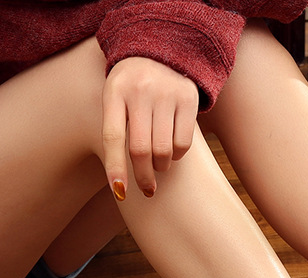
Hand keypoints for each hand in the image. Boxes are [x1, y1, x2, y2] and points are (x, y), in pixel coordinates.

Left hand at [101, 57, 198, 199]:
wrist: (161, 51)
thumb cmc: (132, 87)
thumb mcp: (116, 98)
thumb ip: (116, 128)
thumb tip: (120, 181)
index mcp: (115, 91)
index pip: (113, 136)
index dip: (115, 166)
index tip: (120, 191)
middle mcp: (141, 91)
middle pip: (141, 149)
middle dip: (143, 176)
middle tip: (146, 189)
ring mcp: (166, 94)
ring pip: (164, 150)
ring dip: (161, 166)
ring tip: (159, 165)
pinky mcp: (188, 99)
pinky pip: (183, 143)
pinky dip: (177, 155)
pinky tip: (172, 151)